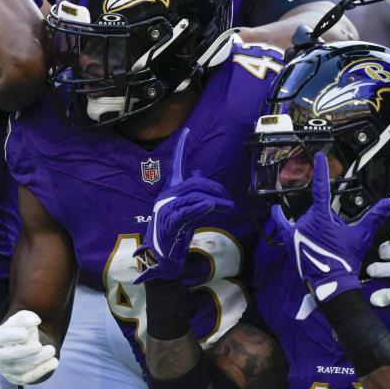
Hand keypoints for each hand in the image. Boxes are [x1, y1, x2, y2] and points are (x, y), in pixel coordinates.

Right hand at [0, 310, 58, 384]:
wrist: (22, 347)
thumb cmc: (20, 330)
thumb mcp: (21, 319)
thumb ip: (26, 317)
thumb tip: (35, 321)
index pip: (2, 337)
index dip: (13, 336)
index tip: (25, 334)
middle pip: (9, 355)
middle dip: (24, 351)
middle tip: (38, 346)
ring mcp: (7, 369)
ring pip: (21, 367)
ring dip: (38, 359)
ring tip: (51, 350)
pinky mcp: (18, 379)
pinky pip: (30, 377)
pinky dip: (42, 370)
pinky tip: (54, 362)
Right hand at [133, 128, 233, 283]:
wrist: (161, 256)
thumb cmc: (173, 231)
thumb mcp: (184, 208)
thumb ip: (191, 190)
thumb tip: (198, 172)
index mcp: (170, 190)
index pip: (175, 164)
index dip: (180, 148)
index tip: (187, 131)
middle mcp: (167, 196)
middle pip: (194, 182)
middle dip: (215, 187)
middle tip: (228, 200)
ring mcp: (168, 208)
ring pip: (195, 194)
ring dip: (216, 200)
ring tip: (228, 208)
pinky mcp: (171, 221)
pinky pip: (189, 208)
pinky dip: (203, 205)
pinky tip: (212, 206)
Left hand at [271, 152, 389, 304]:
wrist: (332, 282)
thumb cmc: (345, 260)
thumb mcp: (361, 237)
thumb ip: (374, 217)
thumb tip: (388, 203)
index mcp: (322, 217)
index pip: (322, 189)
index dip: (321, 171)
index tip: (318, 156)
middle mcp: (306, 220)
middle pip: (320, 211)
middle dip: (330, 221)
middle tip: (337, 239)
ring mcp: (296, 230)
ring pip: (309, 219)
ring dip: (318, 227)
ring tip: (326, 245)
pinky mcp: (290, 240)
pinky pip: (281, 223)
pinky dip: (278, 216)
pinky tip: (275, 209)